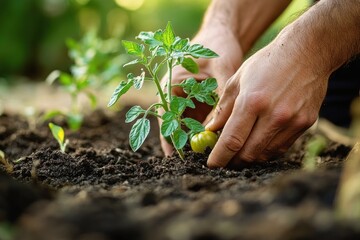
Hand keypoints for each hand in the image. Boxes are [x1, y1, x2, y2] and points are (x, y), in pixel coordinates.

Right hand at [159, 27, 243, 155]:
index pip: (166, 117)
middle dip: (185, 143)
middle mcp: (176, 95)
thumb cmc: (217, 46)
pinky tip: (216, 142)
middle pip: (176, 125)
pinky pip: (200, 122)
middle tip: (197, 161)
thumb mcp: (222, 68)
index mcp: (172, 85)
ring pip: (188, 126)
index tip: (176, 157)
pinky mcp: (198, 103)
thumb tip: (223, 124)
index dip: (170, 138)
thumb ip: (221, 95)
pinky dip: (206, 132)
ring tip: (207, 156)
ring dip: (196, 140)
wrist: (223, 35)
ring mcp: (187, 100)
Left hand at [206, 39, 328, 167]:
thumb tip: (211, 130)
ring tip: (240, 152)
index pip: (231, 140)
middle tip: (225, 159)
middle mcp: (274, 115)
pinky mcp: (305, 124)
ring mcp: (292, 121)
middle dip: (233, 161)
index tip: (211, 165)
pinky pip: (281, 148)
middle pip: (248, 154)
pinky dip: (266, 151)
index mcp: (252, 101)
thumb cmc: (266, 62)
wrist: (307, 51)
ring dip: (249, 158)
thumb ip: (223, 108)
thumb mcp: (238, 79)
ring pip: (265, 155)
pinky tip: (258, 143)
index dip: (219, 158)